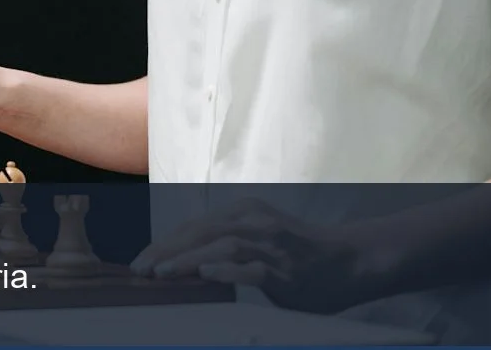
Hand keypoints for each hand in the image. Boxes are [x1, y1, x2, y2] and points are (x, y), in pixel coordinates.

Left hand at [130, 197, 371, 313]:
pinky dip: (228, 272)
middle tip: (139, 269)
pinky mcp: (285, 268)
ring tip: (162, 273)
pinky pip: (252, 269)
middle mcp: (252, 221)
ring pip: (221, 248)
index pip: (192, 227)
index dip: (163, 243)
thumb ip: (226, 245)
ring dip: (188, 261)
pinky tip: (207, 276)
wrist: (350, 259)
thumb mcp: (258, 238)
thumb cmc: (299, 253)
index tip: (139, 260)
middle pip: (199, 233)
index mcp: (242, 213)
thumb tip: (186, 262)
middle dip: (165, 251)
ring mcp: (270, 244)